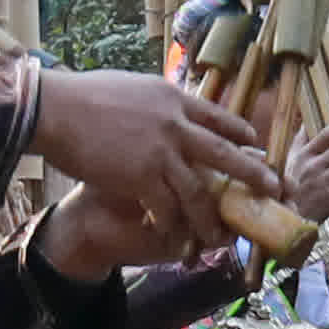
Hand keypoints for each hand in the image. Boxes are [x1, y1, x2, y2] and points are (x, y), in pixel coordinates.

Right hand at [29, 69, 272, 247]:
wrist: (55, 109)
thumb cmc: (82, 96)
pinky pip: (166, 209)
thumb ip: (152, 103)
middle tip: (273, 189)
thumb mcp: (130, 88)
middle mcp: (175, 125)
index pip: (217, 116)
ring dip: (210, 219)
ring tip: (221, 238)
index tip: (254, 144)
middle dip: (252, 174)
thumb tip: (159, 107)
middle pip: (224, 153)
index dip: (239, 133)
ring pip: (198, 192)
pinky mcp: (142, 176)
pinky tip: (175, 240)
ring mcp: (162, 152)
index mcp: (172, 99)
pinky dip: (172, 227)